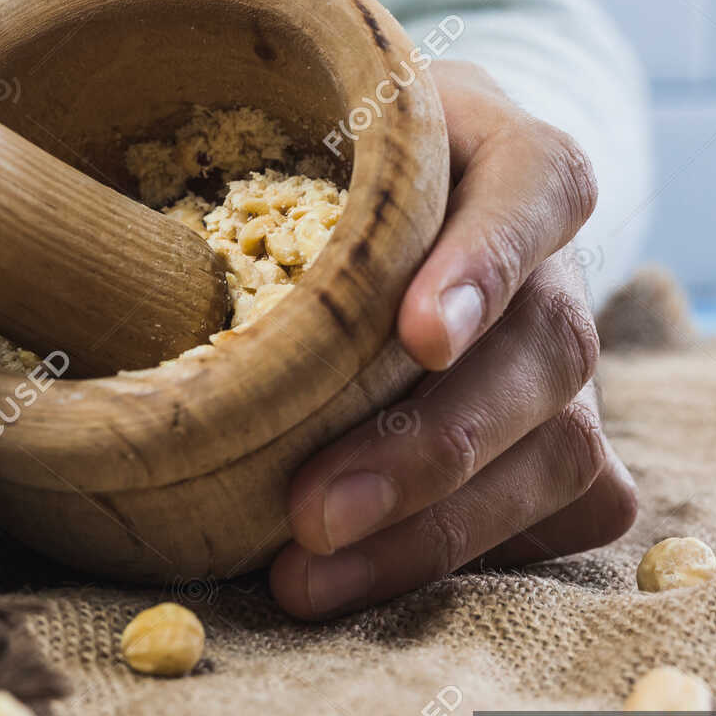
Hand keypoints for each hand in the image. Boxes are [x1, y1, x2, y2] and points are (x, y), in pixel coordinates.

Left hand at [270, 60, 635, 618]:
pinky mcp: (576, 441)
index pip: (539, 186)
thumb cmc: (331, 176)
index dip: (488, 263)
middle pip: (546, 348)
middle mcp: (561, 261)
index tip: (418, 338)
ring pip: (561, 451)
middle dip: (431, 446)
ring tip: (312, 575)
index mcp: (508, 155)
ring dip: (433, 529)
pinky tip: (366, 578)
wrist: (405, 214)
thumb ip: (259, 167)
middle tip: (313, 513)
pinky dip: (469, 556)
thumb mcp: (304, 136)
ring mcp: (576, 358)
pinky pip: (564, 514)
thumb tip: (139, 252)